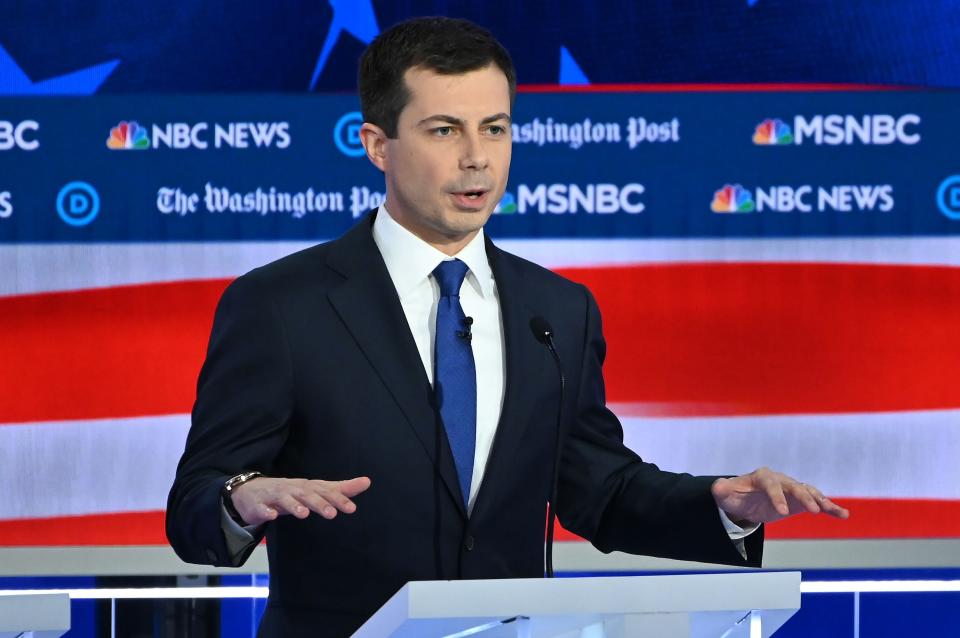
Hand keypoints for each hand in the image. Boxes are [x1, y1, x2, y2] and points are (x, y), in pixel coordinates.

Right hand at [229, 476, 370, 525]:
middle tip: (332, 514)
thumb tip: (367, 482)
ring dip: (294, 506)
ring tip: (304, 514)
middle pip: (307, 495)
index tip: (351, 509)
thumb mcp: (316, 490)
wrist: (250, 491)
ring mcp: (275, 496)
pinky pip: (262, 508)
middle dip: (319, 503)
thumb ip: (340, 488)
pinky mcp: (258, 505)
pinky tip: (272, 516)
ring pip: (285, 500)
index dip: (338, 499)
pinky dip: (267, 511)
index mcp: (307, 487)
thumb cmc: (289, 492)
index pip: (325, 491)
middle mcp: (293, 489)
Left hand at [711, 467, 849, 525]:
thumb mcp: (725, 493)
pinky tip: (843, 515)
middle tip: (812, 510)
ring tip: (835, 512)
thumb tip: (718, 487)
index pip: (771, 484)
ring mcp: (792, 489)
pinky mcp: (799, 501)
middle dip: (803, 497)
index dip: (776, 497)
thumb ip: (722, 490)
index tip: (782, 512)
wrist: (744, 499)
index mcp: (762, 476)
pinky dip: (829, 507)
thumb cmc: (734, 495)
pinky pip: (817, 503)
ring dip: (822, 501)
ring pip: (809, 492)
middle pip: (794, 486)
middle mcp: (780, 480)